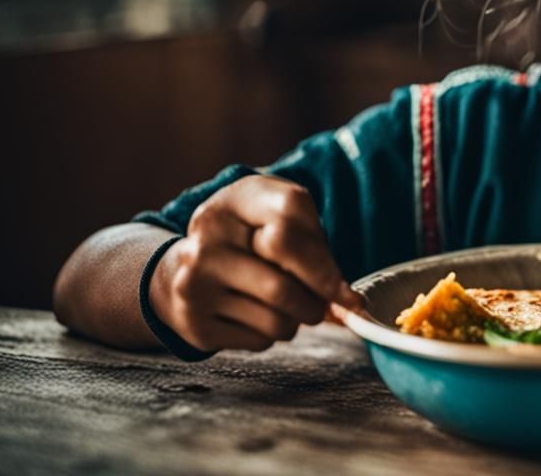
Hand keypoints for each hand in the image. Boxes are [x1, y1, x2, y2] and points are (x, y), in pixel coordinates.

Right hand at [149, 175, 365, 351]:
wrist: (189, 261)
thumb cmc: (255, 235)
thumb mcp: (287, 217)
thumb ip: (319, 251)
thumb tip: (351, 305)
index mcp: (239, 199)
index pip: (286, 237)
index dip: (324, 271)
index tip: (346, 294)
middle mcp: (207, 237)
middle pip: (283, 289)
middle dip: (315, 305)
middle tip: (319, 304)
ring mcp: (193, 280)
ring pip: (275, 321)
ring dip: (296, 322)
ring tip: (287, 305)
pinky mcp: (192, 319)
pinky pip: (258, 340)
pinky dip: (270, 334)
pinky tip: (256, 313)